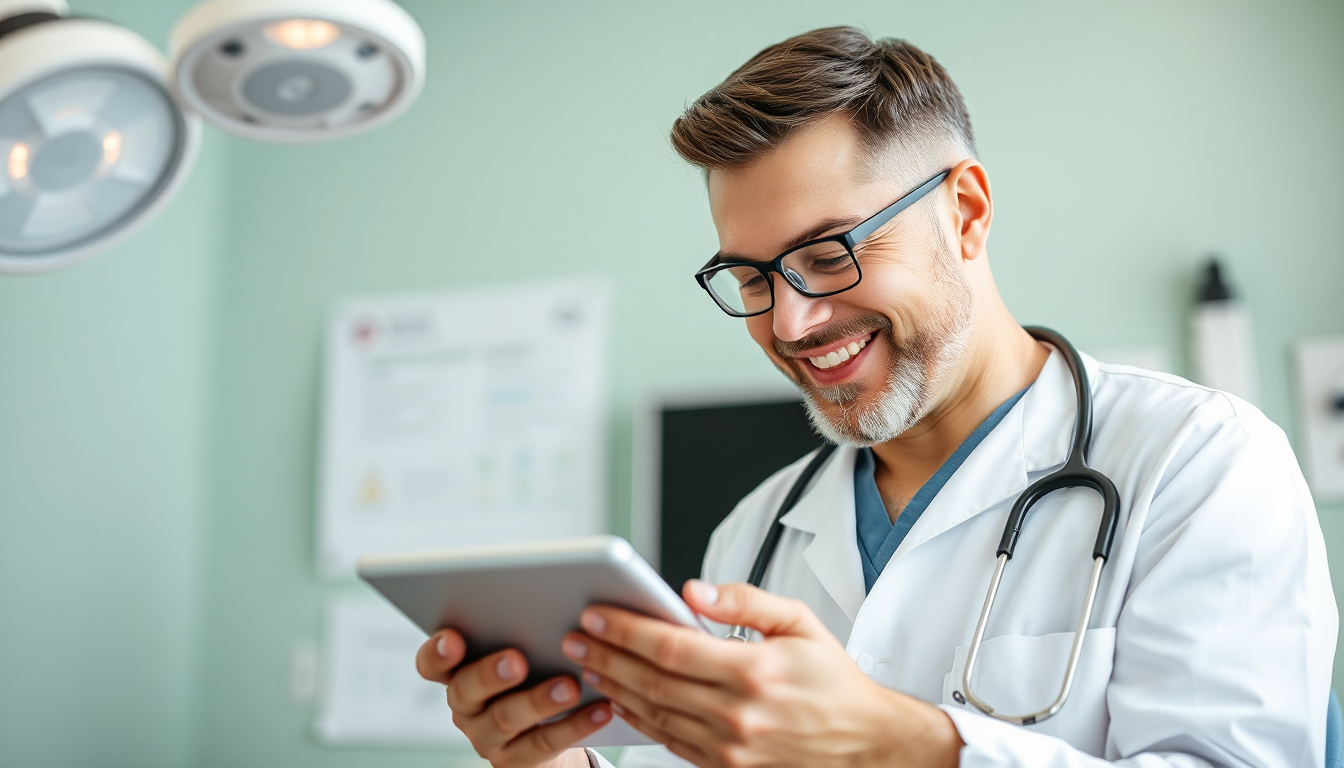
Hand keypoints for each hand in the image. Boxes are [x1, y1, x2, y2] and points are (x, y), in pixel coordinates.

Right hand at [416, 629, 609, 767]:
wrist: (547, 728)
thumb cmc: (535, 671)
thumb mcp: (524, 646)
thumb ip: (522, 625)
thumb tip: (556, 594)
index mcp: (458, 670)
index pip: (431, 662)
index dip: (437, 652)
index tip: (453, 637)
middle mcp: (465, 705)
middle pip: (465, 690)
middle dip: (490, 674)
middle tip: (517, 660)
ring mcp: (486, 735)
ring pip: (506, 719)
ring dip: (538, 701)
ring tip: (570, 686)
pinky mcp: (515, 760)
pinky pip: (543, 743)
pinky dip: (574, 725)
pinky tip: (600, 708)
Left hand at [560, 581, 961, 767]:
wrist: (866, 745)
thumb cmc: (832, 680)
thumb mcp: (800, 622)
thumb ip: (744, 600)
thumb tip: (692, 589)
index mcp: (753, 670)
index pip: (671, 648)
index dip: (627, 630)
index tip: (596, 614)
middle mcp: (737, 714)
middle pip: (651, 682)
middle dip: (606, 656)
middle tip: (574, 637)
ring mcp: (730, 748)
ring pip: (653, 715)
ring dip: (613, 688)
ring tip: (587, 664)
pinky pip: (669, 742)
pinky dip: (637, 720)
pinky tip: (619, 699)